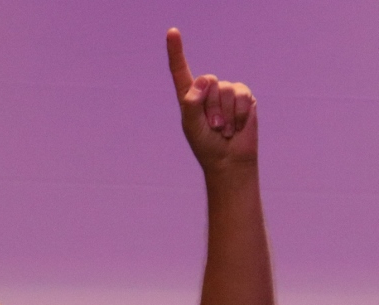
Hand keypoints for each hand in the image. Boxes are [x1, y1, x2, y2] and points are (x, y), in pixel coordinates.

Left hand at [167, 28, 257, 170]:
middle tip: (213, 127)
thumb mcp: (192, 127)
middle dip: (211, 107)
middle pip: (209, 81)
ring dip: (225, 114)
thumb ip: (192, 104)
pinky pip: (241, 94)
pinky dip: (238, 114)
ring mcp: (227, 93)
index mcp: (189, 97)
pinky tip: (236, 126)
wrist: (229, 160)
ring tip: (224, 129)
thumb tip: (204, 80)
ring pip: (225, 89)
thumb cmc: (206, 146)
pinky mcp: (244, 97)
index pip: (180, 71)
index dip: (176, 51)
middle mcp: (207, 91)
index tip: (172, 32)